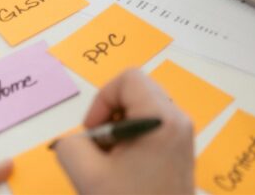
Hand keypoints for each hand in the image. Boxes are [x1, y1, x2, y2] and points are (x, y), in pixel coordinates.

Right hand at [53, 68, 192, 194]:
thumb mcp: (88, 175)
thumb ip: (72, 146)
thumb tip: (78, 139)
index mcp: (162, 119)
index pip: (128, 79)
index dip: (102, 100)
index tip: (94, 134)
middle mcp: (178, 119)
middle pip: (137, 92)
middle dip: (110, 116)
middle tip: (100, 151)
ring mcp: (183, 134)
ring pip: (143, 110)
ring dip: (120, 129)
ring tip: (111, 163)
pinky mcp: (181, 149)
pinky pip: (152, 126)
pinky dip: (132, 139)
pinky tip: (124, 169)